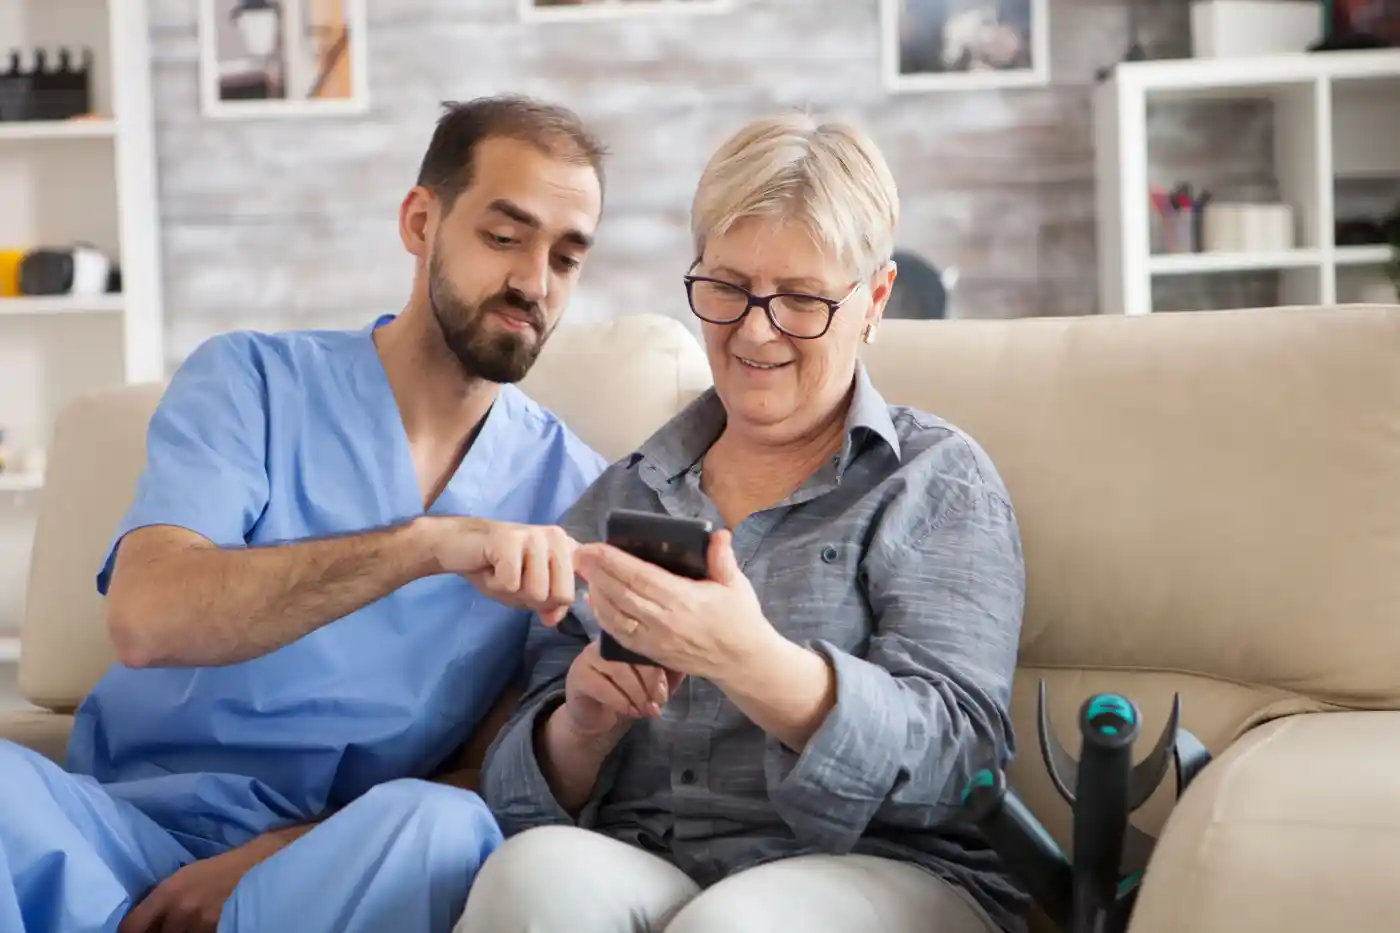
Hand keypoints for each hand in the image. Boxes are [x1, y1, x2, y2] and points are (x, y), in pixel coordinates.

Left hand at [118, 838, 270, 932]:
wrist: (255, 867)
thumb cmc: (217, 870)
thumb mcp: (181, 877)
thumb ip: (159, 899)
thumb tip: (138, 922)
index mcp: (168, 892)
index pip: (132, 927)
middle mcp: (181, 910)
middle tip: (166, 928)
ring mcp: (201, 924)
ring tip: (186, 927)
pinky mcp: (219, 931)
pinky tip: (201, 928)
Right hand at [427, 517, 578, 624]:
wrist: (455, 545)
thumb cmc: (495, 567)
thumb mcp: (526, 592)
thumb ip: (548, 605)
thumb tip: (553, 620)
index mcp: (567, 547)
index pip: (574, 592)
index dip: (554, 604)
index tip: (530, 588)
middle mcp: (557, 537)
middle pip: (561, 596)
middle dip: (532, 599)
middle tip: (512, 579)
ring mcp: (535, 536)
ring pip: (538, 592)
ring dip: (511, 591)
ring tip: (500, 571)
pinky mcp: (511, 539)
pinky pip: (511, 584)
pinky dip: (495, 584)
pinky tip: (489, 567)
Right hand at [561, 640, 683, 737]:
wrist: (600, 718)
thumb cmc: (631, 694)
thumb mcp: (655, 683)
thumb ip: (670, 670)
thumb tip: (687, 659)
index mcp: (627, 638)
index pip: (645, 640)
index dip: (659, 662)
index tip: (666, 688)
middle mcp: (606, 642)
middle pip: (631, 653)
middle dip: (650, 680)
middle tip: (659, 701)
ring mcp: (589, 657)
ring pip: (618, 669)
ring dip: (636, 694)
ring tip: (646, 710)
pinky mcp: (578, 677)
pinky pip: (601, 686)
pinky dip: (620, 701)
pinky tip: (629, 711)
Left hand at [574, 529, 778, 683]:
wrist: (741, 662)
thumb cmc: (740, 618)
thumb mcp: (736, 584)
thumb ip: (723, 559)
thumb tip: (718, 534)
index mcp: (684, 599)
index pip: (640, 576)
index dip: (613, 561)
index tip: (594, 547)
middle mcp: (665, 621)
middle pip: (621, 594)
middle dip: (596, 573)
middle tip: (578, 555)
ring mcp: (656, 640)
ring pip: (615, 616)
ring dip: (596, 595)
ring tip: (584, 575)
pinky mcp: (652, 653)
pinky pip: (620, 636)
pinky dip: (604, 619)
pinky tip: (595, 603)